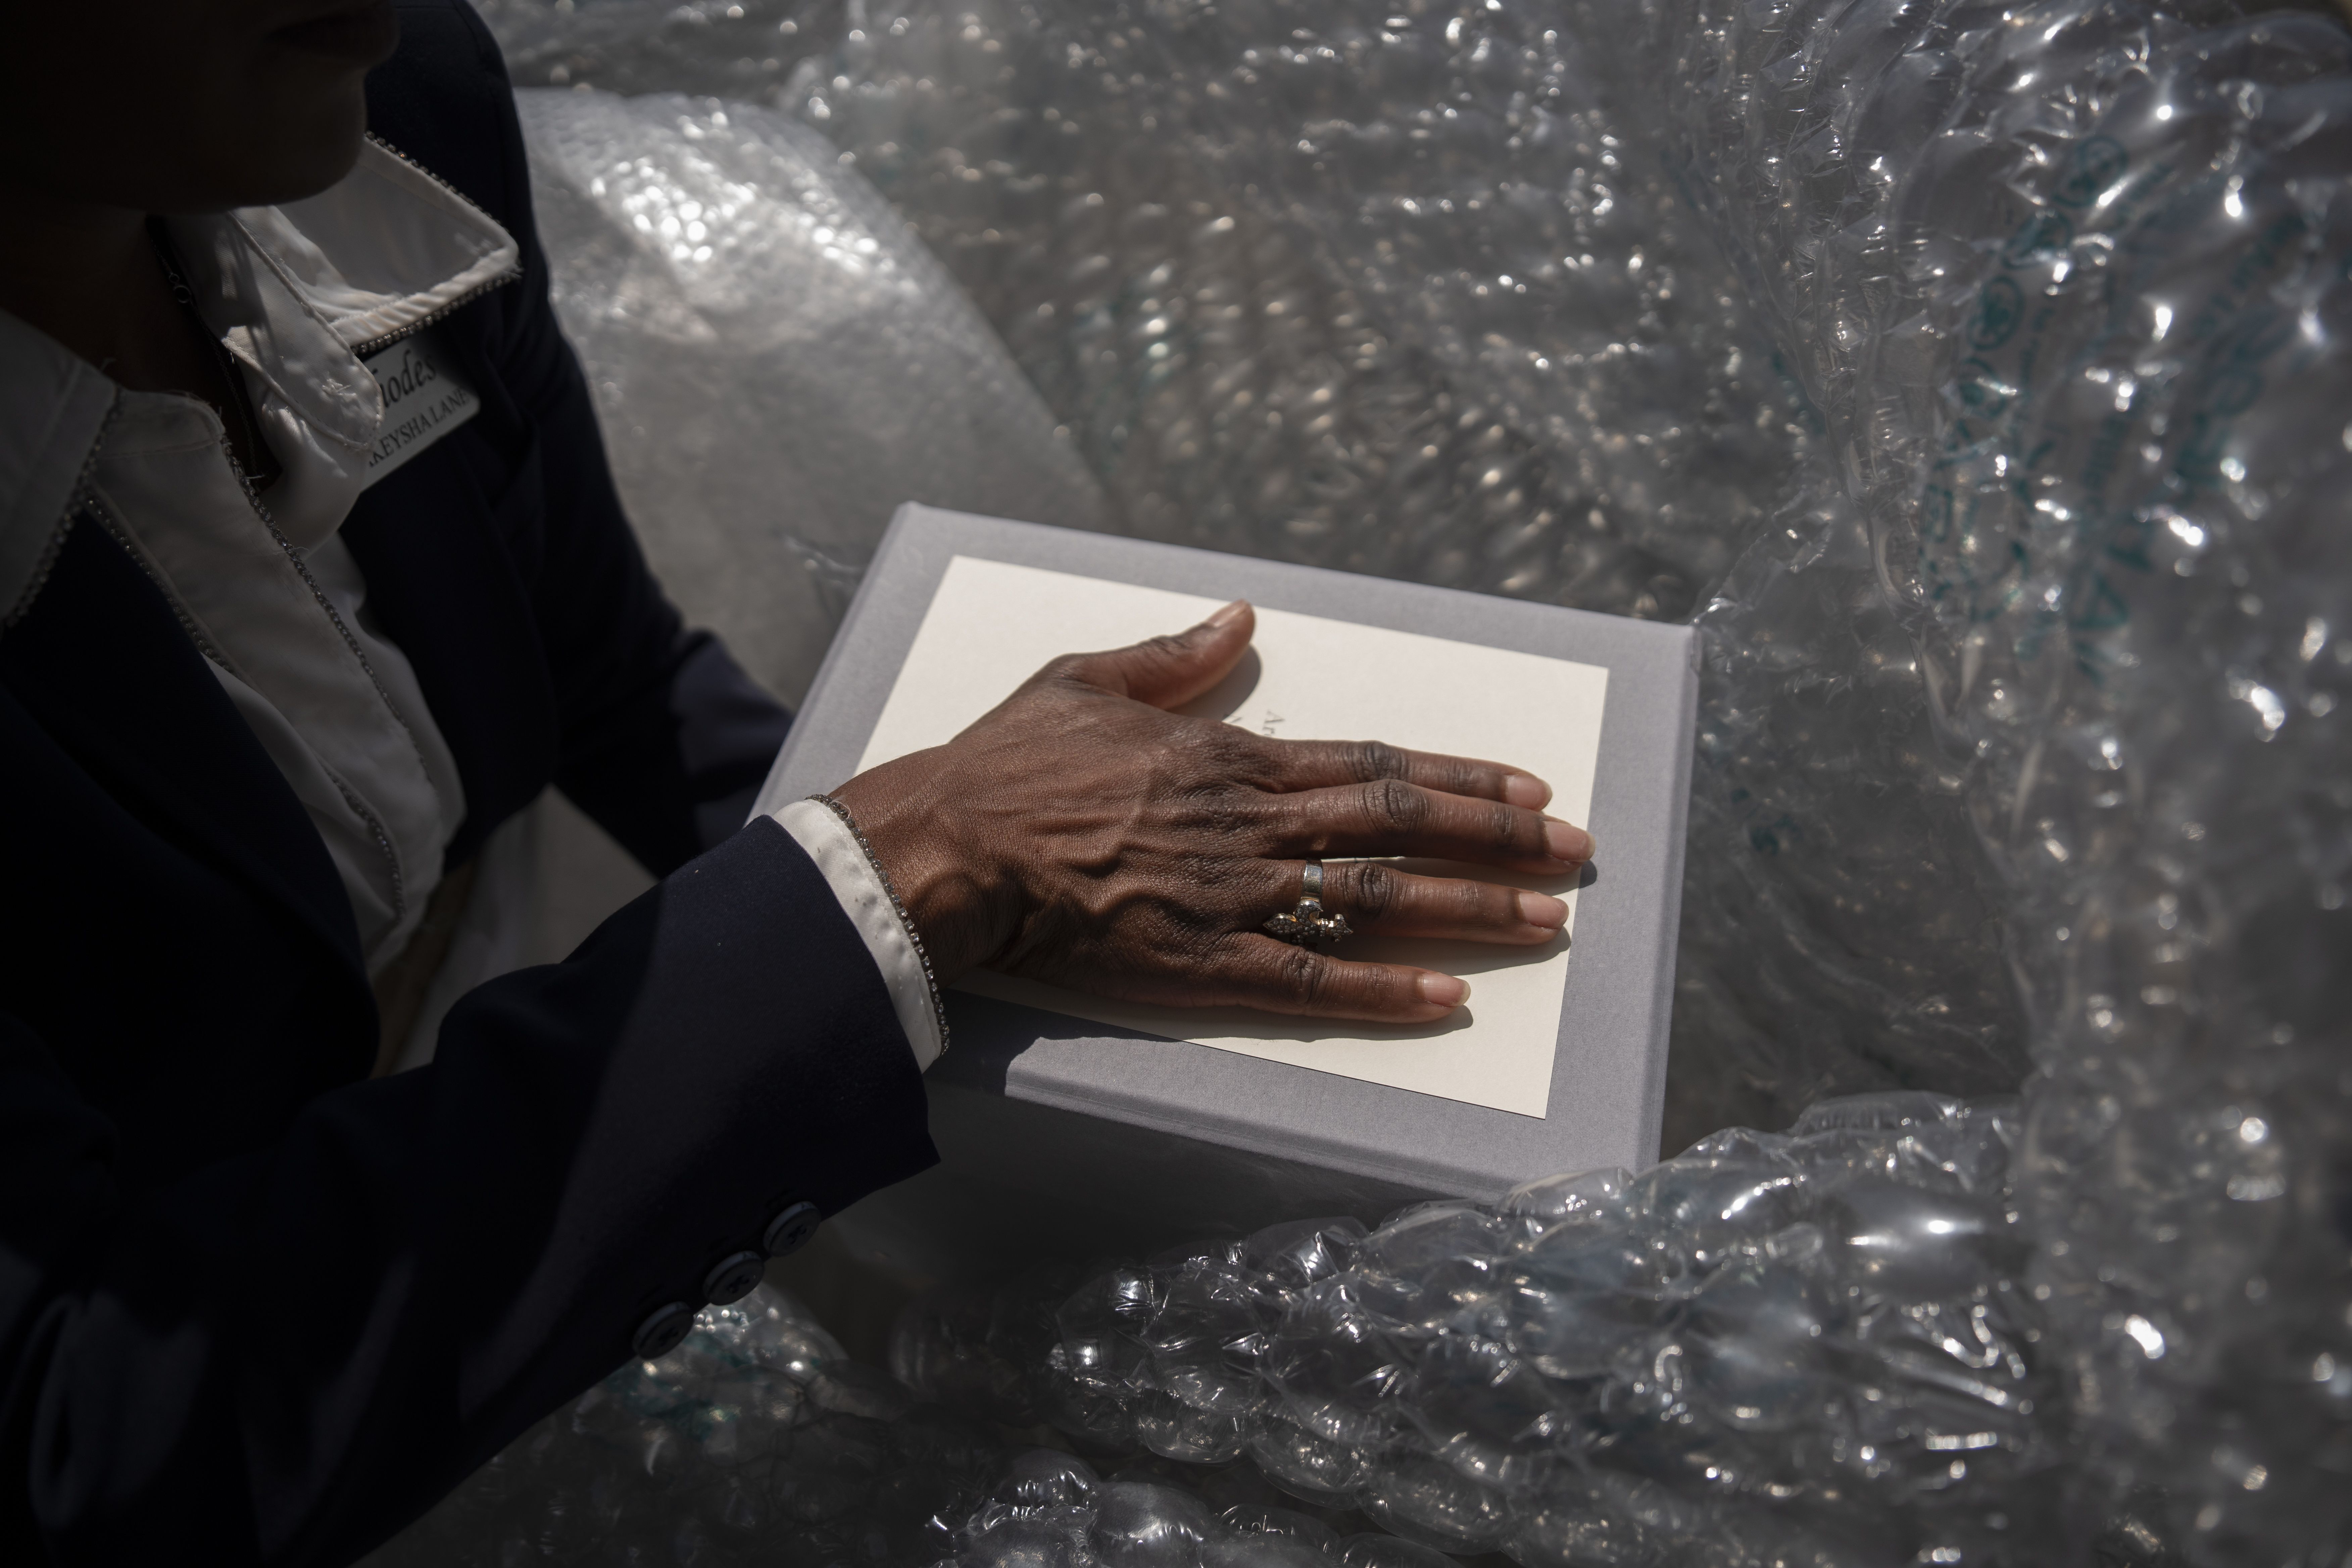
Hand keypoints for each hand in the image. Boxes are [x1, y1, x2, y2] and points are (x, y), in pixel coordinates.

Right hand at [828, 601, 1593, 1023]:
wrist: (951, 843)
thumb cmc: (1010, 765)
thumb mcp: (1089, 679)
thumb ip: (1174, 653)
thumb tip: (1239, 615)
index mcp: (1231, 758)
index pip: (1376, 764)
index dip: (1460, 780)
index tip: (1528, 792)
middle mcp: (1252, 822)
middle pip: (1401, 827)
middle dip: (1498, 842)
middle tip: (1576, 856)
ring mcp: (1232, 893)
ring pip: (1377, 899)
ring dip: (1469, 912)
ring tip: (1543, 926)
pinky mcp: (1201, 961)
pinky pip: (1310, 977)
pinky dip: (1382, 990)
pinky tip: (1446, 1000)